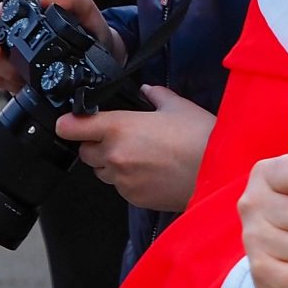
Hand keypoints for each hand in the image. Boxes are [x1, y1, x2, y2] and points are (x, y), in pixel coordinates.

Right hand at [0, 0, 119, 94]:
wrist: (104, 54)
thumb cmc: (90, 26)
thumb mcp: (85, 8)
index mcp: (15, 16)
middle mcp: (9, 37)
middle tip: (19, 71)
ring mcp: (12, 59)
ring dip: (8, 78)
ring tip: (29, 79)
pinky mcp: (19, 78)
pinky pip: (6, 86)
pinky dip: (17, 88)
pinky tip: (32, 87)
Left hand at [56, 86, 215, 213]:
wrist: (218, 172)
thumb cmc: (200, 137)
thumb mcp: (179, 107)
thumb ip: (157, 96)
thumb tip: (147, 90)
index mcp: (119, 127)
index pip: (72, 127)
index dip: (69, 123)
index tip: (72, 122)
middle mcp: (114, 155)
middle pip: (85, 151)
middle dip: (97, 144)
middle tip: (122, 138)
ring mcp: (121, 180)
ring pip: (102, 171)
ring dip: (112, 163)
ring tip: (140, 157)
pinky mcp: (132, 197)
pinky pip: (120, 187)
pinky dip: (128, 180)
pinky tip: (151, 172)